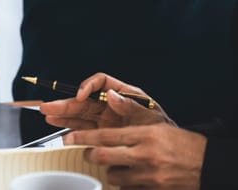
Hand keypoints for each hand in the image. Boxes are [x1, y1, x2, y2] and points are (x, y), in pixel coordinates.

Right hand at [40, 73, 173, 129]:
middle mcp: (111, 104)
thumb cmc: (162, 131)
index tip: (80, 95)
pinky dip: (69, 126)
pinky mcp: (102, 132)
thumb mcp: (150, 117)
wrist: (165, 152)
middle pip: (84, 99)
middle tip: (48, 106)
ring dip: (63, 114)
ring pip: (79, 113)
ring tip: (47, 114)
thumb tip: (111, 94)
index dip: (87, 86)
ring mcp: (105, 118)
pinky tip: (57, 125)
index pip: (100, 82)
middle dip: (65, 103)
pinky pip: (82, 127)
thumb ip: (130, 105)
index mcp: (123, 93)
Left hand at [65, 123, 206, 188]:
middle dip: (90, 154)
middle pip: (103, 157)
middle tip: (87, 153)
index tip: (68, 138)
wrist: (207, 165)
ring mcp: (148, 176)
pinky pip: (126, 188)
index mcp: (144, 135)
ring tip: (118, 164)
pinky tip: (131, 176)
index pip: (105, 136)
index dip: (83, 137)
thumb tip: (111, 96)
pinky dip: (124, 183)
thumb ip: (130, 111)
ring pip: (113, 175)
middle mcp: (145, 155)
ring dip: (110, 170)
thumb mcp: (156, 122)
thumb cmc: (180, 143)